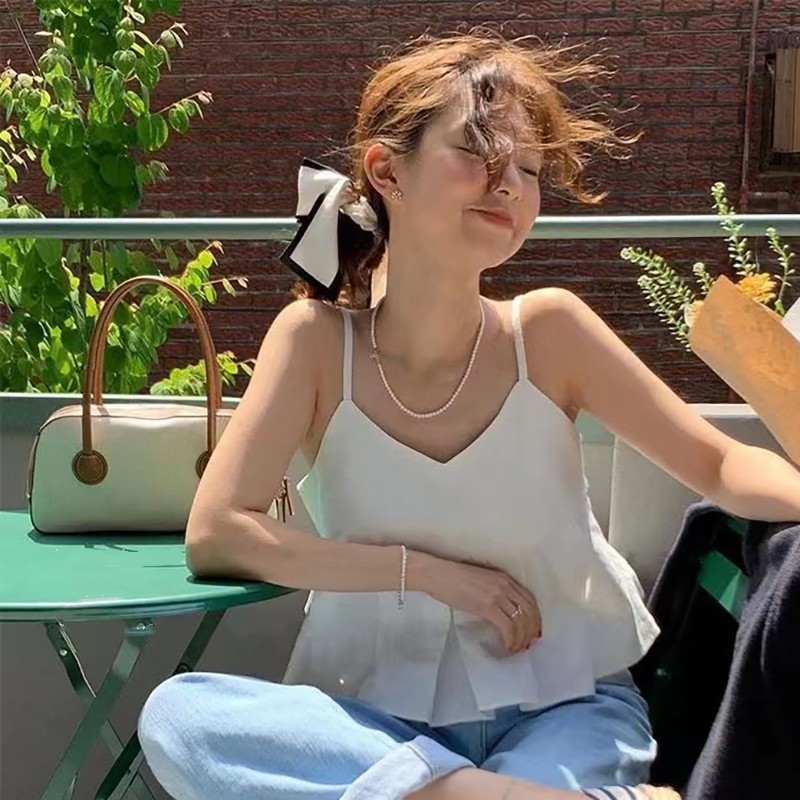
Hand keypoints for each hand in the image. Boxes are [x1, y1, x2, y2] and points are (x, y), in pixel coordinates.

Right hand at [412, 552, 541, 652]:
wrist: (438, 574)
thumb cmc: (453, 578)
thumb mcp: (481, 581)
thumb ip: (494, 592)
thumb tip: (500, 612)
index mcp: (504, 578)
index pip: (529, 599)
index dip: (535, 617)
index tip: (534, 630)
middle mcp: (505, 585)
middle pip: (529, 611)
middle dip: (531, 630)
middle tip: (528, 644)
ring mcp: (497, 595)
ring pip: (521, 621)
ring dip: (522, 638)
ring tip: (517, 648)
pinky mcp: (487, 606)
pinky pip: (507, 626)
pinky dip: (511, 639)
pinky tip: (507, 646)